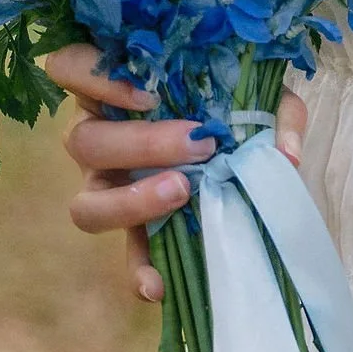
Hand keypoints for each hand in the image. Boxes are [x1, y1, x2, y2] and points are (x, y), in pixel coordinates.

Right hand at [43, 44, 306, 302]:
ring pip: (87, 203)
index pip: (68, 67)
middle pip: (84, 141)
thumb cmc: (231, 104)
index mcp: (113, 89)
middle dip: (141, 145)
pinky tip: (160, 284)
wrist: (241, 149)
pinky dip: (140, 269)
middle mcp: (97, 137)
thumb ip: (275, 113)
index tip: (148, 93)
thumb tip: (284, 155)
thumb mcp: (256, 96)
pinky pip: (124, 253)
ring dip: (131, 202)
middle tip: (198, 147)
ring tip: (181, 194)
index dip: (92, 77)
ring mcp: (107, 187)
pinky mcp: (131, 229)